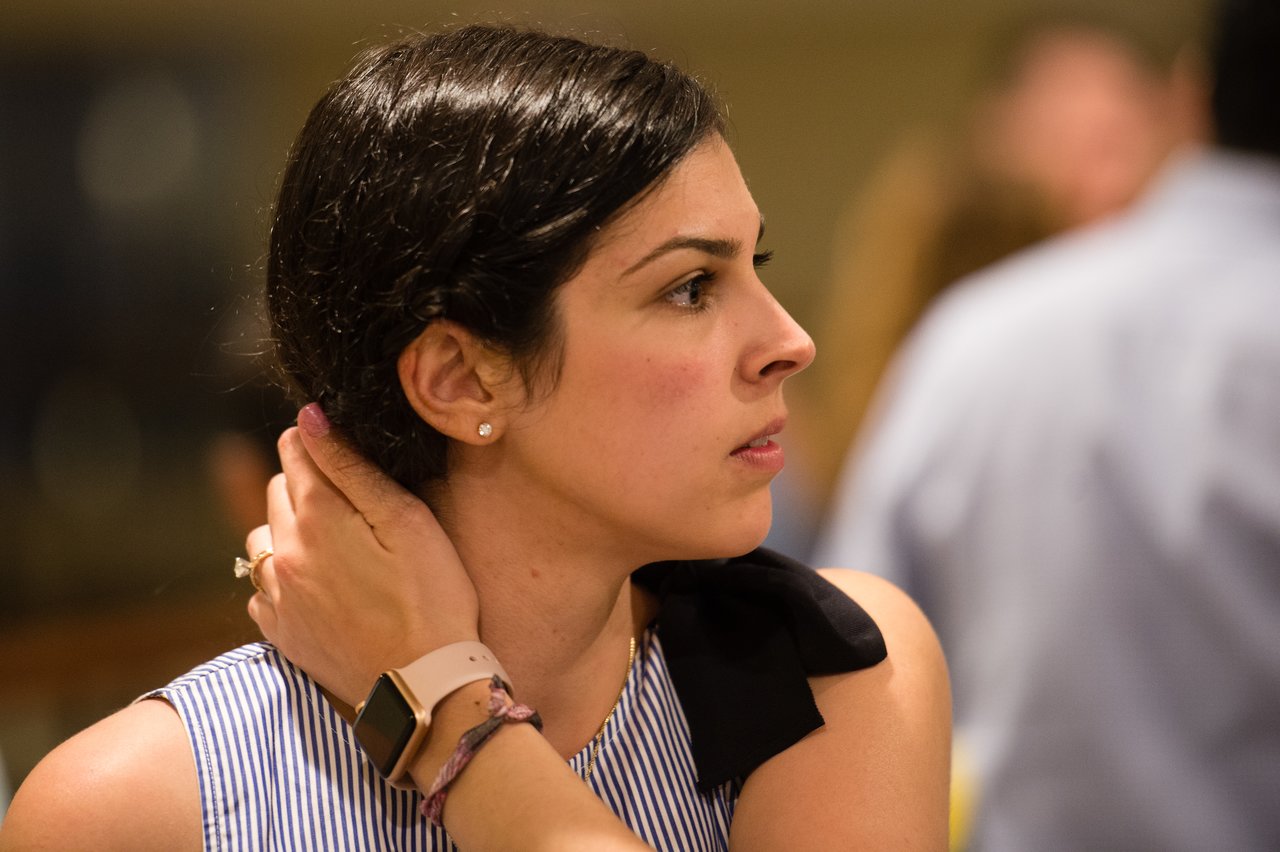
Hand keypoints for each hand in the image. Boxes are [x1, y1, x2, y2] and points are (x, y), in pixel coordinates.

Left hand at [247, 404, 479, 706]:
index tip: (346, 457)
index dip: (321, 445)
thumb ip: (351, 467)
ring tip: (336, 552)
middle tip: (356, 511)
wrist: (423, 683)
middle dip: (308, 488)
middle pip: (277, 491)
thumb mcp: (407, 520)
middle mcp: (284, 553)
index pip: (294, 450)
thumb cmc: (431, 597)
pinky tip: (323, 590)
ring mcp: (277, 595)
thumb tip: (309, 417)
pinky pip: (262, 588)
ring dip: (289, 534)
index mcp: (317, 517)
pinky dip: (284, 579)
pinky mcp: (280, 631)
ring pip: (263, 539)